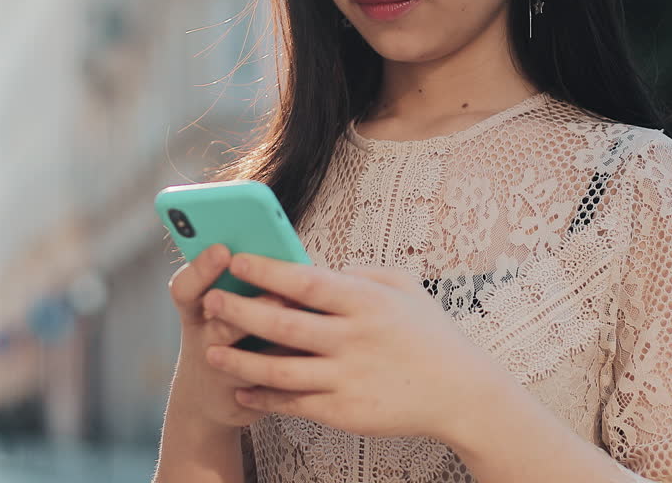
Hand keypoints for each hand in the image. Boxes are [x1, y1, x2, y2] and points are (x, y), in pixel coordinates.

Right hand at [166, 244, 304, 427]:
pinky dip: (289, 364)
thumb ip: (242, 285)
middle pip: (215, 316)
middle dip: (245, 301)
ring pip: (241, 352)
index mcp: (196, 309)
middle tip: (274, 288)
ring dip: (268, 334)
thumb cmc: (228, 336)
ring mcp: (219, 368)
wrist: (210, 397)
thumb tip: (286, 257)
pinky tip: (313, 351)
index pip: (185, 287)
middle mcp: (202, 337)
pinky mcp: (241, 396)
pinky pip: (267, 380)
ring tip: (294, 317)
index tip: (223, 250)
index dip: (200, 268)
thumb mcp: (219, 310)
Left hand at [199, 254, 514, 439]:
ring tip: (209, 353)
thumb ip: (358, 274)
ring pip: (278, 369)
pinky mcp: (344, 411)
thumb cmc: (429, 334)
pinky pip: (292, 403)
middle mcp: (354, 338)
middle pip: (282, 323)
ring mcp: (347, 377)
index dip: (267, 270)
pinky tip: (242, 390)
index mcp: (366, 301)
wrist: (461, 392)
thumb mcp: (403, 288)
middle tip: (211, 302)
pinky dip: (262, 397)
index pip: (306, 281)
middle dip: (239, 311)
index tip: (236, 259)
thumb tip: (313, 267)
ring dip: (238, 361)